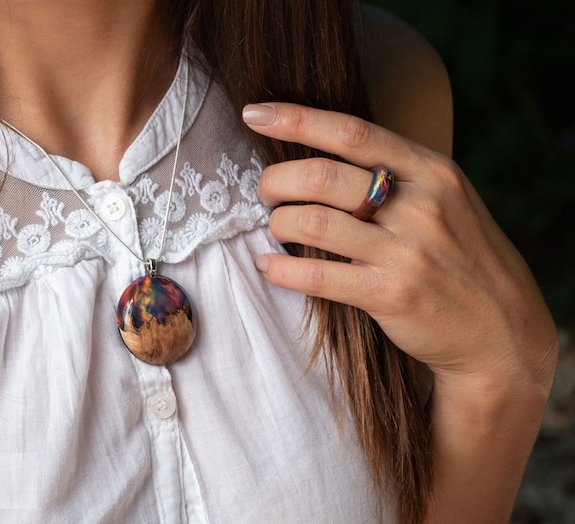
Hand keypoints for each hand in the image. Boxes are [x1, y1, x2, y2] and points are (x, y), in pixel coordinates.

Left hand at [243, 102, 556, 389]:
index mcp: (432, 171)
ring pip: (313, 224)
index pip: (353, 132)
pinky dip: (281, 270)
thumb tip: (324, 155)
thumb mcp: (446, 200)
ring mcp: (407, 252)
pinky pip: (317, 276)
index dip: (297, 118)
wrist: (502, 331)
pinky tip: (269, 268)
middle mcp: (421, 206)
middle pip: (322, 176)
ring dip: (278, 224)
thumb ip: (397, 175)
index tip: (255, 112)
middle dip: (276, 181)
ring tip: (275, 228)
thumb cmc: (461, 259)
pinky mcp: (391, 294)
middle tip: (266, 192)